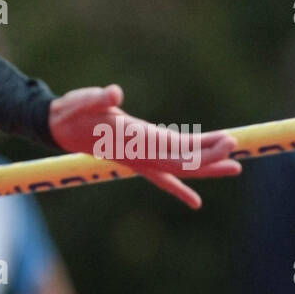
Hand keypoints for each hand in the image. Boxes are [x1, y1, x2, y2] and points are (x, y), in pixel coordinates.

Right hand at [48, 84, 240, 208]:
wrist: (56, 128)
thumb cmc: (71, 112)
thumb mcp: (83, 101)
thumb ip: (98, 98)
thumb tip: (114, 94)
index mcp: (135, 140)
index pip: (176, 148)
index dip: (203, 148)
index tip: (228, 141)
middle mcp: (140, 155)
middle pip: (183, 163)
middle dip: (212, 160)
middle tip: (238, 154)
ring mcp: (138, 159)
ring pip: (178, 168)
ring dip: (205, 168)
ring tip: (235, 166)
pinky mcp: (136, 156)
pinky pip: (164, 174)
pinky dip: (180, 184)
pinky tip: (194, 200)